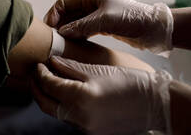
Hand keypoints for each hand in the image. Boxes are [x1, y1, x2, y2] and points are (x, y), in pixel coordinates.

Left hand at [31, 56, 171, 134]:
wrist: (154, 104)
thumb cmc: (129, 83)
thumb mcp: (98, 70)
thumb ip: (71, 67)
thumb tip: (52, 62)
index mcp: (80, 97)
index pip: (49, 85)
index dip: (40, 73)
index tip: (39, 64)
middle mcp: (79, 117)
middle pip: (46, 104)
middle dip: (37, 88)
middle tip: (36, 75)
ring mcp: (85, 128)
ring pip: (56, 113)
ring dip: (48, 98)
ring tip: (48, 82)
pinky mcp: (91, 132)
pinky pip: (69, 119)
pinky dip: (62, 106)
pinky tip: (65, 94)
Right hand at [44, 0, 173, 52]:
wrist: (153, 29)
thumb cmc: (132, 18)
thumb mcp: (105, 20)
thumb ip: (82, 25)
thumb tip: (63, 32)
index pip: (65, 2)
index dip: (55, 13)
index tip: (50, 27)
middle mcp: (92, 6)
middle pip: (68, 13)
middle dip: (58, 23)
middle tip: (52, 37)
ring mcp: (96, 17)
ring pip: (74, 23)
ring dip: (66, 31)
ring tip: (60, 43)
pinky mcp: (101, 28)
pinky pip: (83, 31)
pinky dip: (76, 37)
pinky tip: (72, 45)